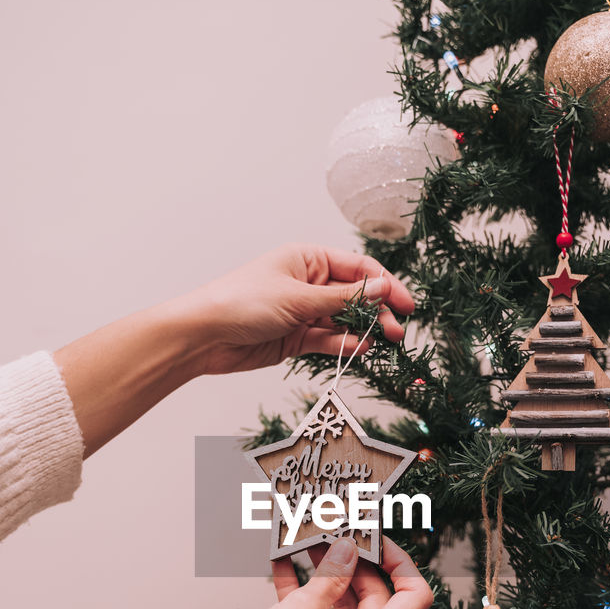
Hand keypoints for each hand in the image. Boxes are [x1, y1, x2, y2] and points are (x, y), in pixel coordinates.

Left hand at [182, 244, 414, 374]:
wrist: (204, 335)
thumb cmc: (242, 302)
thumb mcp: (298, 297)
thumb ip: (342, 298)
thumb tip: (381, 290)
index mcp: (307, 259)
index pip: (358, 268)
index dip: (385, 284)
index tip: (406, 303)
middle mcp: (308, 283)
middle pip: (355, 295)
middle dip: (378, 311)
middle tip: (398, 330)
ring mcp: (303, 311)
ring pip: (344, 319)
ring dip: (364, 330)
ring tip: (384, 341)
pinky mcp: (296, 338)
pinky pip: (328, 339)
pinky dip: (344, 344)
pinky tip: (359, 349)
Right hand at [201, 537, 433, 608]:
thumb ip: (331, 575)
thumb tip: (349, 548)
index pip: (413, 596)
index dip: (400, 563)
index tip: (375, 542)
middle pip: (376, 598)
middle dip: (353, 562)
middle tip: (333, 533)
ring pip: (345, 607)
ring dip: (327, 575)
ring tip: (307, 542)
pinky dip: (307, 595)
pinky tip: (284, 565)